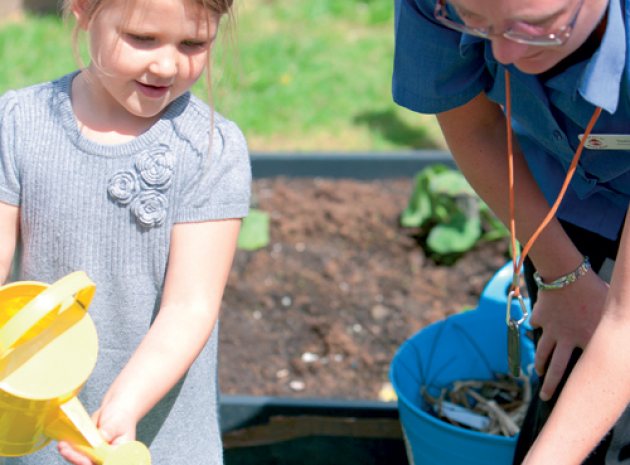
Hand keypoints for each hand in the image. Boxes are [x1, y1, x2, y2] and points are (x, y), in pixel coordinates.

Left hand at [57, 397, 139, 464]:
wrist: (116, 407)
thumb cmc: (121, 415)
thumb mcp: (117, 422)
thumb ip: (109, 430)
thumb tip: (102, 437)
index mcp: (118, 452)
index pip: (105, 462)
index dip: (92, 462)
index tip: (83, 459)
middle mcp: (107, 456)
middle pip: (90, 463)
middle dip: (77, 458)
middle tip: (66, 450)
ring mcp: (97, 453)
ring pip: (82, 459)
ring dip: (71, 454)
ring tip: (62, 446)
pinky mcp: (88, 449)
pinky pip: (78, 452)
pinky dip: (70, 448)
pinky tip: (64, 443)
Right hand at [530, 269, 608, 400]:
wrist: (566, 276)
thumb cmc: (594, 290)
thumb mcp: (611, 309)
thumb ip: (616, 324)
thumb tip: (626, 337)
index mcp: (588, 340)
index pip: (586, 368)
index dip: (582, 383)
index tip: (579, 396)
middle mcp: (566, 339)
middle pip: (556, 368)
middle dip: (550, 385)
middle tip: (545, 397)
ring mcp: (551, 329)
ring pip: (542, 351)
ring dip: (540, 363)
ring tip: (539, 371)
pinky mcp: (540, 317)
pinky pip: (536, 324)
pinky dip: (536, 327)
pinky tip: (536, 329)